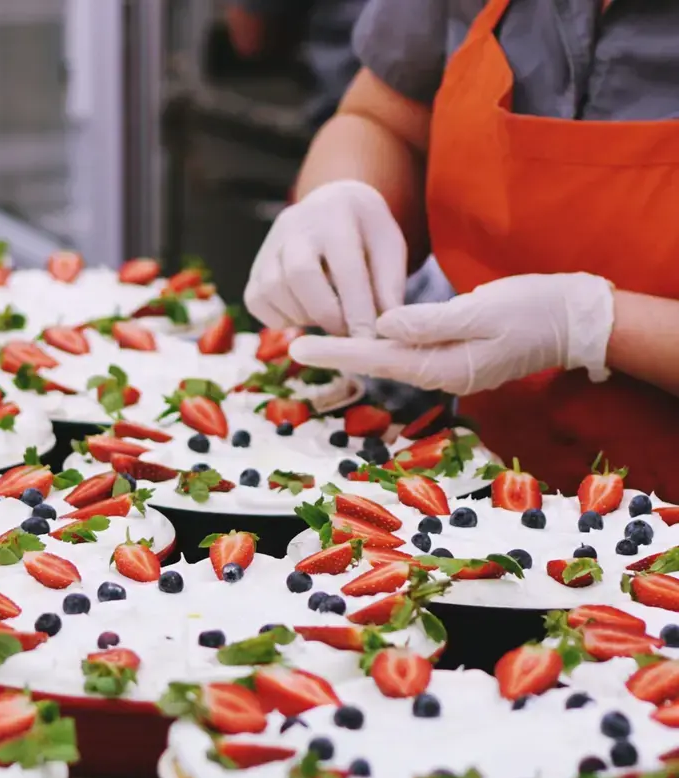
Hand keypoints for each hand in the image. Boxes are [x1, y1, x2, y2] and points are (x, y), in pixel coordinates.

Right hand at [244, 179, 407, 336]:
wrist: (331, 207)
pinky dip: (280, 319)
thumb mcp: (389, 246)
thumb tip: (385, 326)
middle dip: (324, 313)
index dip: (356, 309)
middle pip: (299, 274)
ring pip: (274, 291)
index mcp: (337, 216)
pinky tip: (303, 314)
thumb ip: (389, 284)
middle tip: (344, 332)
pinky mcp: (255, 268)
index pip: (345, 267)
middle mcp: (296, 226)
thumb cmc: (365, 233)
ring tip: (327, 317)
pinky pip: (257, 303)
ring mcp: (269, 246)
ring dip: (303, 317)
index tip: (367, 339)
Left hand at [289, 273, 614, 394]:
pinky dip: (384, 346)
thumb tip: (382, 325)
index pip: (377, 358)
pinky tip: (367, 335)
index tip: (297, 347)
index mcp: (444, 366)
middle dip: (337, 355)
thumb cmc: (535, 309)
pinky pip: (411, 354)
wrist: (577, 321)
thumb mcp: (483, 309)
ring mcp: (450, 369)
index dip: (336, 352)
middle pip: (378, 364)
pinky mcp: (457, 358)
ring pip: (392, 360)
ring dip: (356, 351)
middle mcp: (441, 374)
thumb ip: (430, 321)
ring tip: (318, 341)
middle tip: (293, 344)